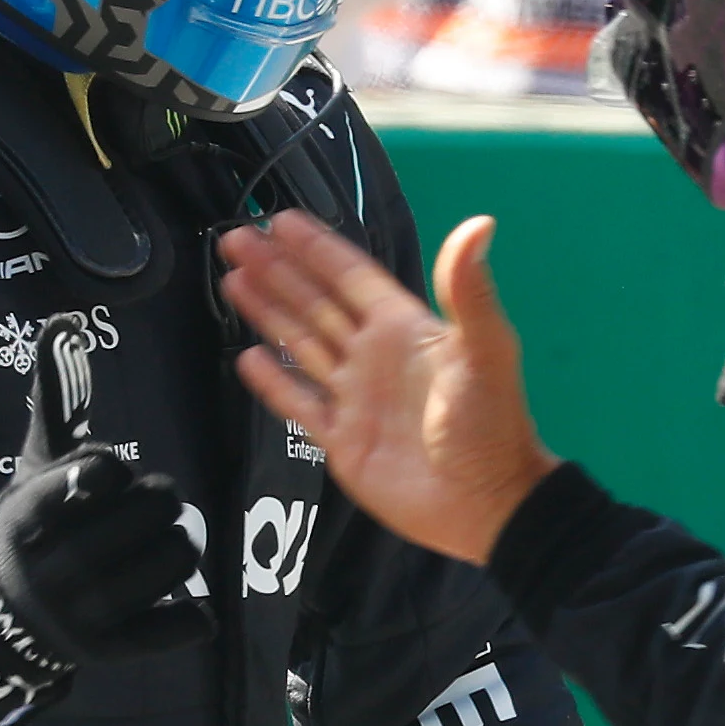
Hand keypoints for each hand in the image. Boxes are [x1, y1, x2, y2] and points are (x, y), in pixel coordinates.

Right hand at [0, 309, 214, 666]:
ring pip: (183, 555)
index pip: (100, 471)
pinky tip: (175, 603)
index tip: (102, 478)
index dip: (113, 468)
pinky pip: (185, 623)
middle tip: (138, 512)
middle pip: (161, 506)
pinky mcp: (113, 651)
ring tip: (152, 548)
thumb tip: (62, 323)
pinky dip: (192, 612)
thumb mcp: (37, 463)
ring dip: (179, 545)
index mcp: (31, 513)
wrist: (7, 617)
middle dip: (159, 500)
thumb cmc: (38, 521)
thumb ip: (57, 397)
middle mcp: (54, 567)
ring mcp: (83, 614)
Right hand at [218, 211, 558, 565]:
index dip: (316, 248)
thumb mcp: (486, 350)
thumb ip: (470, 290)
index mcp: (404, 329)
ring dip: (269, 311)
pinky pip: (299, 403)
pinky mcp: (341, 440)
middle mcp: (374, 356)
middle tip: (237, 239)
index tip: (280, 221)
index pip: (351, 276)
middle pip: (316, 302)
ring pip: (301, 343)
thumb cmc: (491, 425)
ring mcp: (355, 397)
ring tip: (233, 279)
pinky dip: (274, 380)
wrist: (487, 505)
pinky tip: (248, 356)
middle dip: (278, 270)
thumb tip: (480, 223)